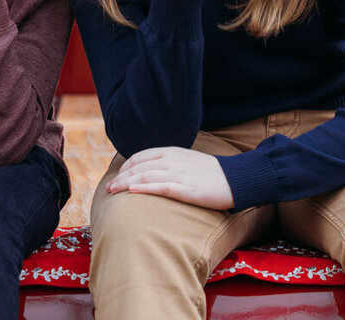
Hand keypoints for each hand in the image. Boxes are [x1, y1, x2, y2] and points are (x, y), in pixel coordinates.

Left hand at [106, 147, 234, 209]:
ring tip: (113, 191)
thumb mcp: (188, 161)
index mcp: (172, 152)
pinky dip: (143, 189)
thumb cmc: (211, 173)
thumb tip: (154, 170)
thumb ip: (171, 162)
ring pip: (144, 177)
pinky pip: (160, 187)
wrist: (235, 179)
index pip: (141, 156)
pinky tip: (131, 192)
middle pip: (139, 167)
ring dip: (125, 183)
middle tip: (109, 188)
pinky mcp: (186, 189)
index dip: (126, 166)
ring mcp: (179, 174)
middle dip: (121, 177)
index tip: (117, 176)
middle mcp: (172, 160)